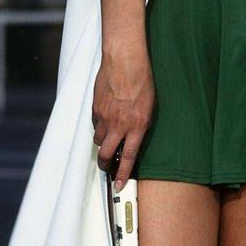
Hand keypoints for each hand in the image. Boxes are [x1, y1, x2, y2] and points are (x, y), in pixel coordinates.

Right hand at [92, 47, 155, 187]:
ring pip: (98, 140)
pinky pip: (95, 124)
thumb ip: (140, 125)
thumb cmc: (142, 80)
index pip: (128, 157)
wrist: (125, 60)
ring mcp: (104, 117)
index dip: (123, 174)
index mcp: (137, 126)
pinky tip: (106, 118)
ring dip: (102, 143)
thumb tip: (133, 138)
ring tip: (109, 138)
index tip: (119, 185)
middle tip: (106, 166)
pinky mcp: (95, 108)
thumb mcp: (149, 107)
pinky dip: (99, 126)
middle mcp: (119, 124)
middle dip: (105, 164)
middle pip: (105, 153)